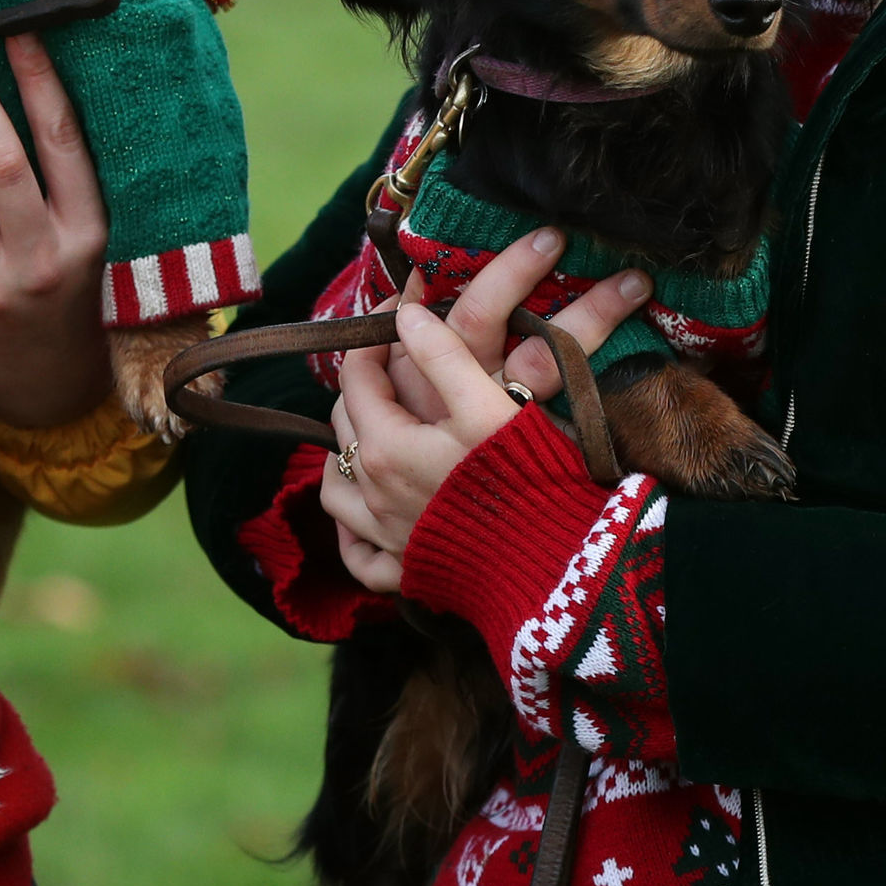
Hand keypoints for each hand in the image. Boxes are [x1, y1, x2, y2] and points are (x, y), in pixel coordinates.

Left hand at [0, 35, 114, 426]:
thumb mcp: (89, 242)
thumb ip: (65, 184)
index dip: (40, 83)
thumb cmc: (69, 294)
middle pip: (3, 160)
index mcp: (86, 234)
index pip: (62, 143)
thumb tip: (31, 91)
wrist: (47, 386)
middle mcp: (43, 259)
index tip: (19, 35)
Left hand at [316, 232, 648, 590]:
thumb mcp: (487, 405)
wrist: (548, 563)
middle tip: (393, 364)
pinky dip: (353, 536)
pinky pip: (360, 556)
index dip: (373, 337)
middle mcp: (373, 493)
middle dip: (363, 388)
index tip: (397, 313)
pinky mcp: (405, 572)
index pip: (357, 376)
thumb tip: (406, 316)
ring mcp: (385, 536)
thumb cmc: (521, 479)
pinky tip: (366, 521)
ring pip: (338, 491)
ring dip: (345, 459)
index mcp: (386, 446)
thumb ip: (444, 357)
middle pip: (345, 425)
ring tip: (371, 439)